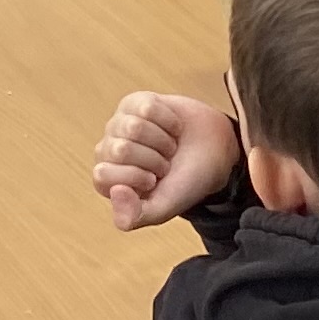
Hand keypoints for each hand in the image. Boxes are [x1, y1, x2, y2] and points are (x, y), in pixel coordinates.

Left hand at [92, 92, 242, 228]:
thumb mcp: (162, 209)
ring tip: (169, 147)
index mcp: (107, 181)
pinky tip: (172, 129)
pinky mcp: (136, 103)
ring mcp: (120, 124)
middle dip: (153, 159)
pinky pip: (147, 107)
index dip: (136, 177)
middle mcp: (107, 151)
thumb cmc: (186, 182)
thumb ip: (133, 216)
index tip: (154, 181)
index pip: (102, 175)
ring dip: (162, 140)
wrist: (215, 154)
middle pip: (121, 149)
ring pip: (133, 126)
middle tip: (165, 164)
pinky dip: (168, 120)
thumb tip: (114, 191)